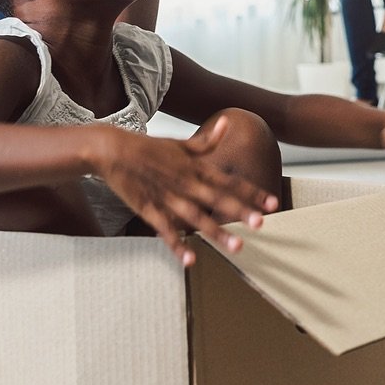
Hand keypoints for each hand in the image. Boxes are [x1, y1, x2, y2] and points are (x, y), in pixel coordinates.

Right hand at [95, 119, 280, 265]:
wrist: (112, 149)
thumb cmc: (148, 147)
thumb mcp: (179, 142)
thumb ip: (206, 141)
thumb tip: (228, 124)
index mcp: (194, 167)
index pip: (229, 180)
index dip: (251, 192)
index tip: (273, 203)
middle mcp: (185, 182)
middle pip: (217, 199)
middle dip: (240, 211)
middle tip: (262, 224)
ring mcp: (167, 197)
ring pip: (196, 217)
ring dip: (217, 232)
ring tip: (237, 247)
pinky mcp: (149, 209)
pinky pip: (166, 230)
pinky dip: (178, 245)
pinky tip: (191, 260)